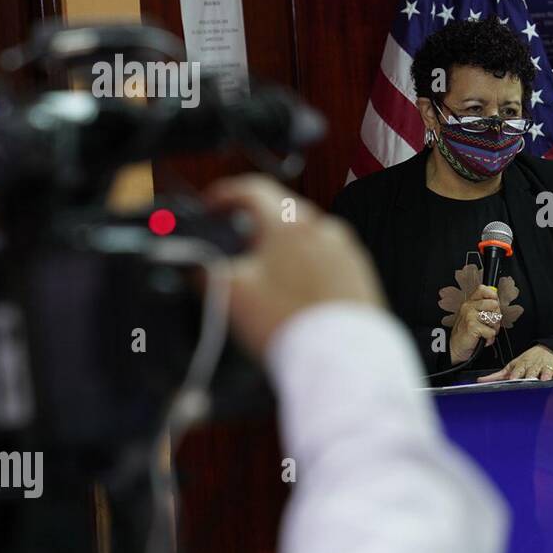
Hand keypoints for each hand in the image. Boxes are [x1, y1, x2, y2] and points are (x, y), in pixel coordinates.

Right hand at [203, 175, 384, 356]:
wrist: (342, 363)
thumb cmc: (288, 327)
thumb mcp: (230, 296)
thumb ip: (205, 270)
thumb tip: (192, 260)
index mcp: (292, 224)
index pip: (252, 189)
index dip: (223, 195)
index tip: (211, 206)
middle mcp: (325, 230)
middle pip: (281, 212)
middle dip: (253, 224)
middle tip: (233, 246)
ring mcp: (347, 252)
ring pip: (305, 237)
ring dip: (281, 248)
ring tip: (263, 279)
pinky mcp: (360, 276)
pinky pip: (326, 260)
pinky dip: (306, 267)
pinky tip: (294, 296)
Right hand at [450, 284, 501, 363]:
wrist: (455, 347)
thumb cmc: (466, 332)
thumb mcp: (473, 315)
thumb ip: (484, 306)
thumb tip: (496, 298)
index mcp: (469, 302)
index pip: (484, 289)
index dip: (493, 297)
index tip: (492, 307)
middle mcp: (468, 306)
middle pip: (494, 304)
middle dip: (496, 317)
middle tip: (488, 324)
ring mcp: (470, 316)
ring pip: (494, 318)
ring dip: (493, 328)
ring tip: (485, 331)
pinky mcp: (472, 327)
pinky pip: (491, 331)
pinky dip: (490, 338)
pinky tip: (482, 339)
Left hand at [477, 345, 552, 382]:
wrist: (544, 351)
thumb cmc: (526, 362)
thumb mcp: (511, 366)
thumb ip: (497, 375)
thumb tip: (481, 381)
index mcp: (521, 365)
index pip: (518, 370)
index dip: (516, 374)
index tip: (513, 379)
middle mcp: (533, 366)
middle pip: (531, 371)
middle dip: (530, 375)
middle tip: (529, 380)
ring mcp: (544, 367)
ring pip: (545, 370)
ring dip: (545, 374)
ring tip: (544, 379)